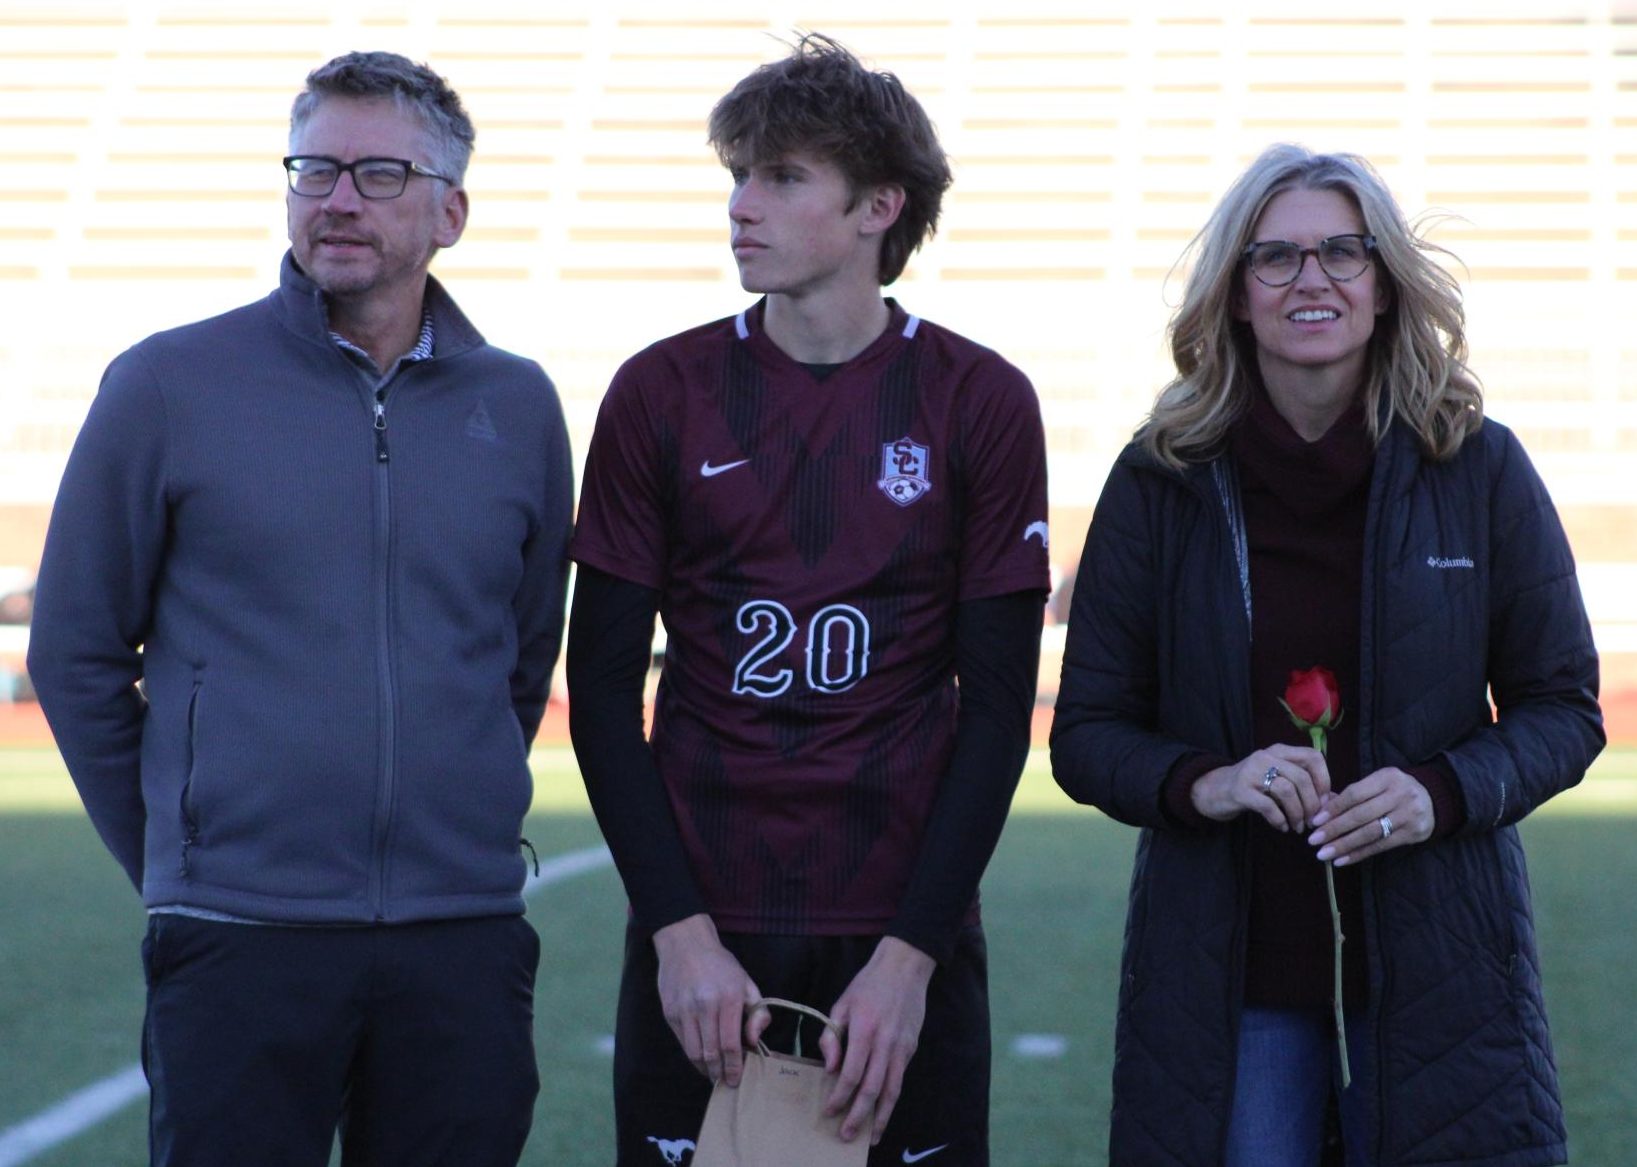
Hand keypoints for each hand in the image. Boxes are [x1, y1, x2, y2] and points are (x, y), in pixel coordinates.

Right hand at [652, 914, 761, 1085]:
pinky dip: (692, 1056)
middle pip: (712, 1053)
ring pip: (694, 1052)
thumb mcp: (747, 983)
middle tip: (726, 1082)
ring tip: (714, 1075)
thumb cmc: (721, 965)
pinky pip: (683, 1042)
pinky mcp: (670, 1012)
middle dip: (720, 1073)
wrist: (686, 943)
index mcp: (729, 998)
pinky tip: (701, 1059)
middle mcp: (705, 1005)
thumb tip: (754, 1040)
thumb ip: (758, 1012)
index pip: (731, 1044)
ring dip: (705, 1070)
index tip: (737, 1079)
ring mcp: (685, 1010)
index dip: (734, 1067)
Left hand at [820, 936, 934, 1144]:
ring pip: (892, 1090)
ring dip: (881, 1117)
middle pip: (873, 1089)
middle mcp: (885, 1042)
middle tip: (847, 1136)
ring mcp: (902, 1047)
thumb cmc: (868, 984)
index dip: (839, 1096)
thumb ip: (832, 1036)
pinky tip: (882, 1111)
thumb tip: (830, 1068)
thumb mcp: (841, 1003)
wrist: (905, 967)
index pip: (850, 1073)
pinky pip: (900, 1079)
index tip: (828, 1111)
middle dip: (859, 1116)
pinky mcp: (911, 1048)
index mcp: (864, 1030)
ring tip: (870, 1136)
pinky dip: (891, 1099)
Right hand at [1190, 745, 1330, 832]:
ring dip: (1297, 814)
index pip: (1313, 757)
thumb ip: (1305, 787)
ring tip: (1297, 827)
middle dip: (1312, 804)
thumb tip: (1335, 801)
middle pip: (1302, 777)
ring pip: (1287, 791)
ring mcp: (1251, 772)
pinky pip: (1268, 806)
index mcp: (1279, 751)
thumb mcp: (1278, 780)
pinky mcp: (1240, 790)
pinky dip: (1279, 819)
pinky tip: (1281, 827)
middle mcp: (1266, 756)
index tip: (1324, 801)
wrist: (1214, 790)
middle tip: (1313, 821)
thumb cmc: (1253, 786)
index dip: (1324, 780)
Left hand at [1307, 767, 1432, 865]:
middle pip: (1361, 815)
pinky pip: (1381, 846)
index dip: (1333, 808)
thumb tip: (1320, 807)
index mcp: (1387, 777)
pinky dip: (1359, 853)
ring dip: (1344, 845)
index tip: (1315, 821)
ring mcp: (1408, 815)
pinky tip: (1342, 860)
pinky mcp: (1413, 833)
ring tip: (1323, 853)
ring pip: (1370, 833)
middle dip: (1334, 829)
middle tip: (1313, 840)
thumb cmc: (1394, 790)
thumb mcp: (1377, 783)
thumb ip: (1352, 793)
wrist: (1434, 799)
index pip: (1355, 794)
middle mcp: (1400, 795)